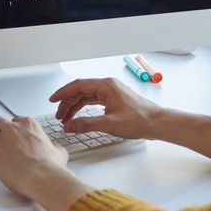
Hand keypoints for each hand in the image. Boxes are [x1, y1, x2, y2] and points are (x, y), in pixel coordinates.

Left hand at [0, 115, 92, 210]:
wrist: (43, 177)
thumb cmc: (50, 167)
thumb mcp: (59, 152)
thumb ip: (54, 147)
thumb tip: (56, 149)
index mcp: (28, 125)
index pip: (16, 120)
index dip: (13, 126)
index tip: (11, 131)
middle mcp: (12, 129)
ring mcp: (0, 140)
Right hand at [50, 77, 164, 140]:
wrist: (157, 123)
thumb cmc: (140, 120)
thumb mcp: (109, 124)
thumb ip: (86, 124)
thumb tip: (70, 125)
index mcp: (106, 86)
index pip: (78, 85)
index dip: (63, 93)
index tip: (53, 100)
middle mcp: (108, 86)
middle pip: (81, 91)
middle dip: (68, 103)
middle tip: (59, 116)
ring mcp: (112, 93)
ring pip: (87, 97)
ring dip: (75, 107)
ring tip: (67, 119)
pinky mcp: (115, 100)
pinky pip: (94, 101)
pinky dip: (85, 109)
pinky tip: (80, 116)